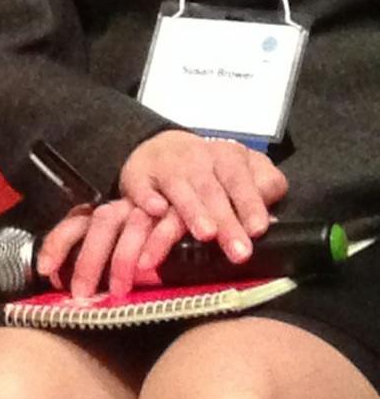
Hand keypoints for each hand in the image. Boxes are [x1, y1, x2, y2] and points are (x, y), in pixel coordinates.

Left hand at [36, 199, 186, 298]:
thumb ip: (110, 260)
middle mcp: (130, 206)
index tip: (45, 270)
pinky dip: (157, 244)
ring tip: (116, 290)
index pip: (77, 223)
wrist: (206, 180)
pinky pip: (169, 226)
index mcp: (112, 213)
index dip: (56, 244)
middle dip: (88, 260)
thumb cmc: (161, 225)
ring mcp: (158, 206)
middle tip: (80, 293)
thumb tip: (81, 288)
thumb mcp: (131, 240)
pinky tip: (149, 265)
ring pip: (133, 225)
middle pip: (102, 224)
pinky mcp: (186, 211)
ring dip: (121, 258)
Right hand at [117, 130, 286, 261]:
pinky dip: (147, 198)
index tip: (258, 229)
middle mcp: (198, 158)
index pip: (241, 180)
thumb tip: (262, 226)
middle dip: (226, 221)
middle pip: (213, 191)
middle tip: (239, 252)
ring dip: (193, 211)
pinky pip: (141, 187)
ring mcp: (166, 165)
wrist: (161, 145)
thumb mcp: (240, 173)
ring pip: (181, 189)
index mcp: (228, 157)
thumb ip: (257, 195)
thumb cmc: (209, 171)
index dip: (250, 204)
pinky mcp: (137, 175)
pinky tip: (155, 210)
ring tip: (205, 235)